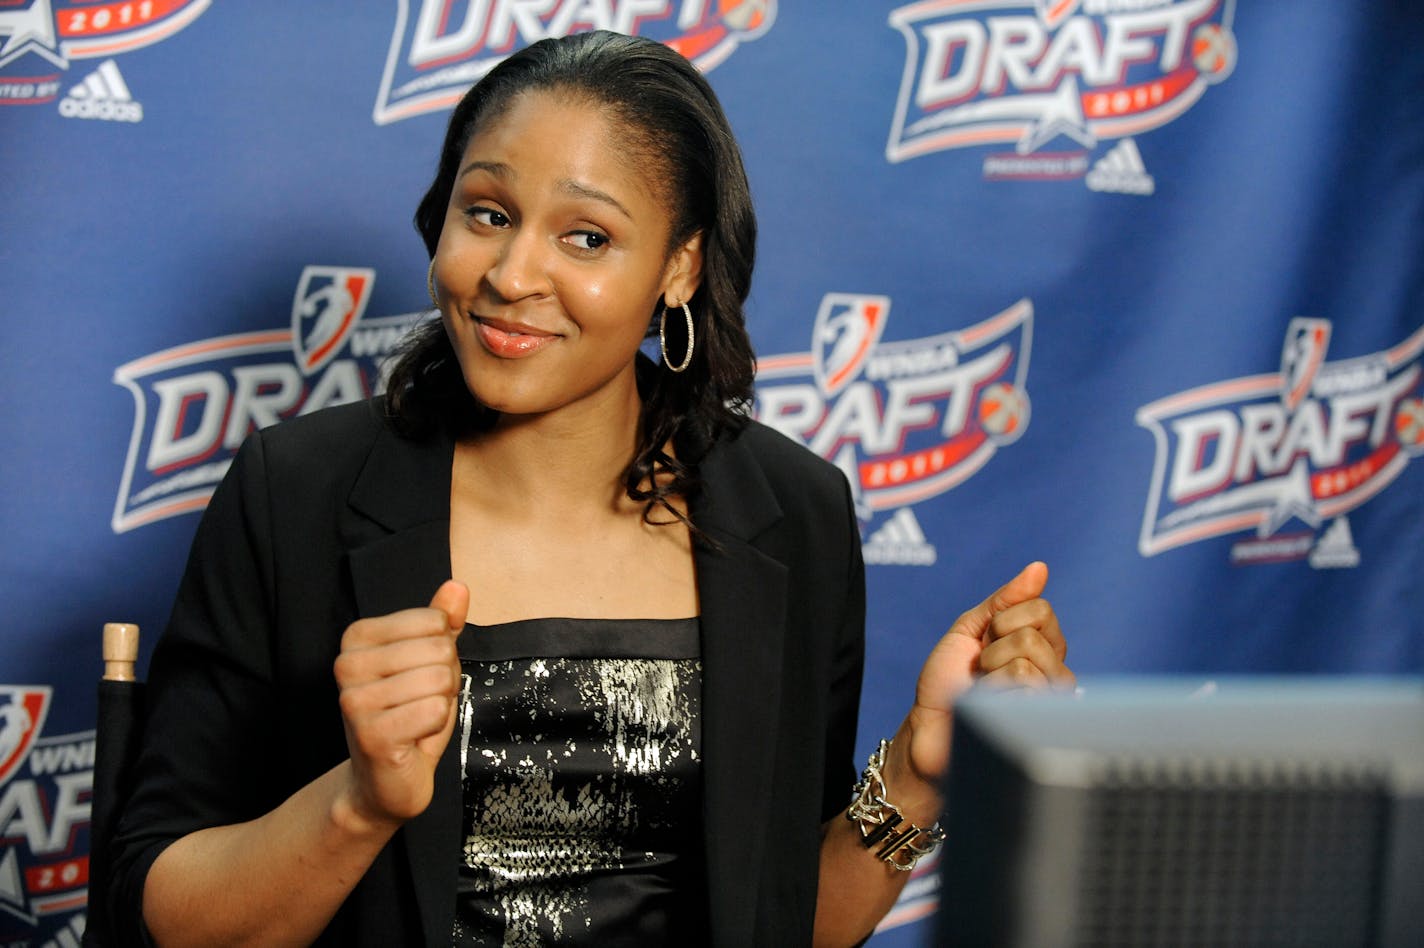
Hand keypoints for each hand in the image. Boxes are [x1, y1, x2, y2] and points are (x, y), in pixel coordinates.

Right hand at [333, 580, 467, 826]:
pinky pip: (435, 711)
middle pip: (439, 649)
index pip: (434, 621)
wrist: (384, 780)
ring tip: (416, 720)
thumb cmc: (409, 714)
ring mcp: (355, 701)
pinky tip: (413, 738)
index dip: (443, 651)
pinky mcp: (372, 735)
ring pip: (439, 679)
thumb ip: (442, 623)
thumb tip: (457, 587)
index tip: (420, 676)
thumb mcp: (429, 661)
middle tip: (421, 702)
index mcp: (357, 637)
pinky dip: (435, 726)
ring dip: (441, 703)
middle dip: (445, 679)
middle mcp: (347, 664)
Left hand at [903, 562, 1073, 786]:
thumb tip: (1039, 568)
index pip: (1041, 609)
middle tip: (981, 670)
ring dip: (991, 674)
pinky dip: (994, 694)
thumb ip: (1005, 600)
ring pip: (1028, 662)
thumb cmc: (946, 681)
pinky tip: (991, 710)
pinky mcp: (1042, 724)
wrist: (928, 725)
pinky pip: (1023, 688)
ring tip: (984, 692)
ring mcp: (1051, 700)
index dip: (1002, 621)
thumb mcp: (970, 629)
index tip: (984, 642)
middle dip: (994, 648)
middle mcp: (1053, 671)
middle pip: (1034, 635)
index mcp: (1040, 646)